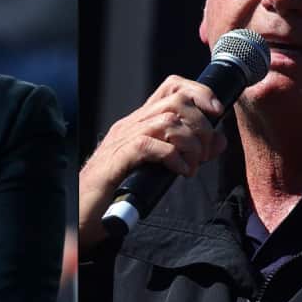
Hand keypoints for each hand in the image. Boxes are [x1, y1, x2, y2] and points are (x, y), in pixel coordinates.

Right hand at [77, 76, 226, 247]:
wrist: (82, 213)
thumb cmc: (118, 190)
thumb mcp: (158, 168)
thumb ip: (187, 152)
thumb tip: (219, 141)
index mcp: (140, 122)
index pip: (172, 87)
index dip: (200, 93)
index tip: (217, 113)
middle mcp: (130, 124)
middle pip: (176, 101)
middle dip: (202, 125)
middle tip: (206, 153)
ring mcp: (122, 140)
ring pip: (167, 122)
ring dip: (191, 145)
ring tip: (192, 166)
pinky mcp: (117, 159)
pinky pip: (151, 145)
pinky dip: (173, 158)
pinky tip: (180, 172)